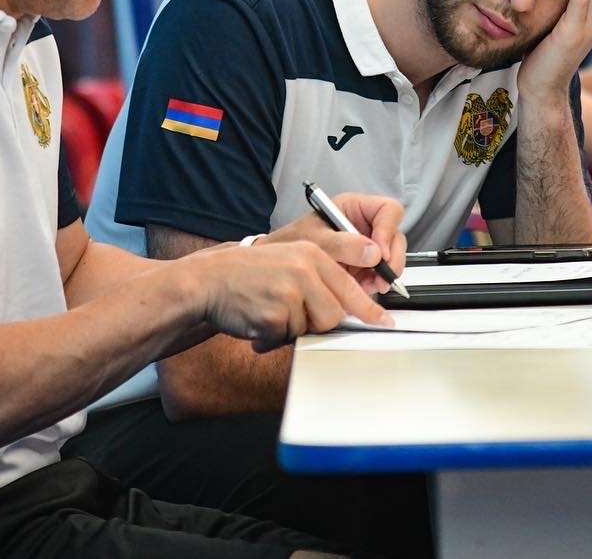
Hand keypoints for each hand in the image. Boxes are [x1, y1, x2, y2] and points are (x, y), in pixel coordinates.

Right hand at [194, 239, 394, 352]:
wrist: (208, 281)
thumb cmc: (248, 274)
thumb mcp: (289, 259)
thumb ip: (321, 275)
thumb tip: (351, 304)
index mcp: (311, 253)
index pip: (351, 284)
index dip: (369, 308)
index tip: (383, 321)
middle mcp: (304, 269)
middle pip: (336, 313)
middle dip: (318, 321)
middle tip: (293, 314)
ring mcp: (290, 292)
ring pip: (314, 328)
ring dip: (294, 328)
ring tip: (272, 311)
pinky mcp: (276, 315)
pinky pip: (288, 338)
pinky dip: (273, 337)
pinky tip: (258, 320)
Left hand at [258, 192, 406, 296]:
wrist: (278, 265)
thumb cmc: (290, 243)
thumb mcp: (315, 240)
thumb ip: (343, 244)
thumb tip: (374, 252)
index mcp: (353, 207)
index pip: (388, 210)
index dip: (388, 230)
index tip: (380, 252)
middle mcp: (364, 224)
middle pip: (395, 236)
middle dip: (392, 258)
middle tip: (382, 276)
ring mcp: (365, 246)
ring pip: (391, 257)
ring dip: (384, 274)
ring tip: (369, 285)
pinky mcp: (363, 266)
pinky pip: (380, 274)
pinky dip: (375, 283)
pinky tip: (363, 289)